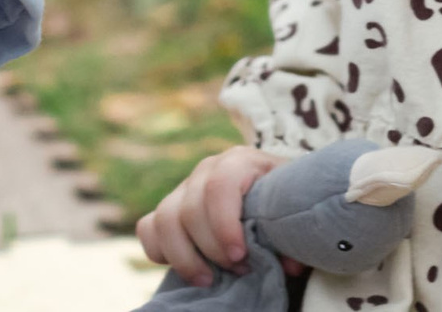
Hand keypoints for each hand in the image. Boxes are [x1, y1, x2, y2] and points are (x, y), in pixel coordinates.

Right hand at [138, 145, 284, 286]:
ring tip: (209, 279)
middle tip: (239, 271)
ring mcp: (184, 188)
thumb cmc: (285, 200)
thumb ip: (292, 236)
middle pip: (190, 210)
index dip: (224, 225)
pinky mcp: (170, 208)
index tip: (240, 257)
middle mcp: (206, 170)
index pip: (219, 187)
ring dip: (184, 257)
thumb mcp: (293, 210)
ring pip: (164, 220)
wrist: (275, 190)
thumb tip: (291, 265)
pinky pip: (148, 228)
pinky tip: (188, 268)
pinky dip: (160, 251)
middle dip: (211, 250)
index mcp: (239, 161)